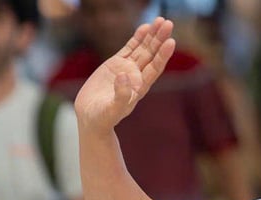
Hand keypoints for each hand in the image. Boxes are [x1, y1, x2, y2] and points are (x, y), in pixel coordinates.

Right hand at [74, 17, 175, 132]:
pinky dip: (137, 38)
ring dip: (151, 35)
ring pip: (142, 49)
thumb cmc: (102, 119)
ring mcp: (127, 68)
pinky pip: (129, 48)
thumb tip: (124, 75)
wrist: (90, 118)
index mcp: (139, 87)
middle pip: (151, 54)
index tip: (170, 42)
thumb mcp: (111, 110)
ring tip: (159, 21)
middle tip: (167, 23)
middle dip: (159, 39)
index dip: (162, 55)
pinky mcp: (116, 64)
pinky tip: (144, 28)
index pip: (154, 68)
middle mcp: (136, 76)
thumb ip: (120, 95)